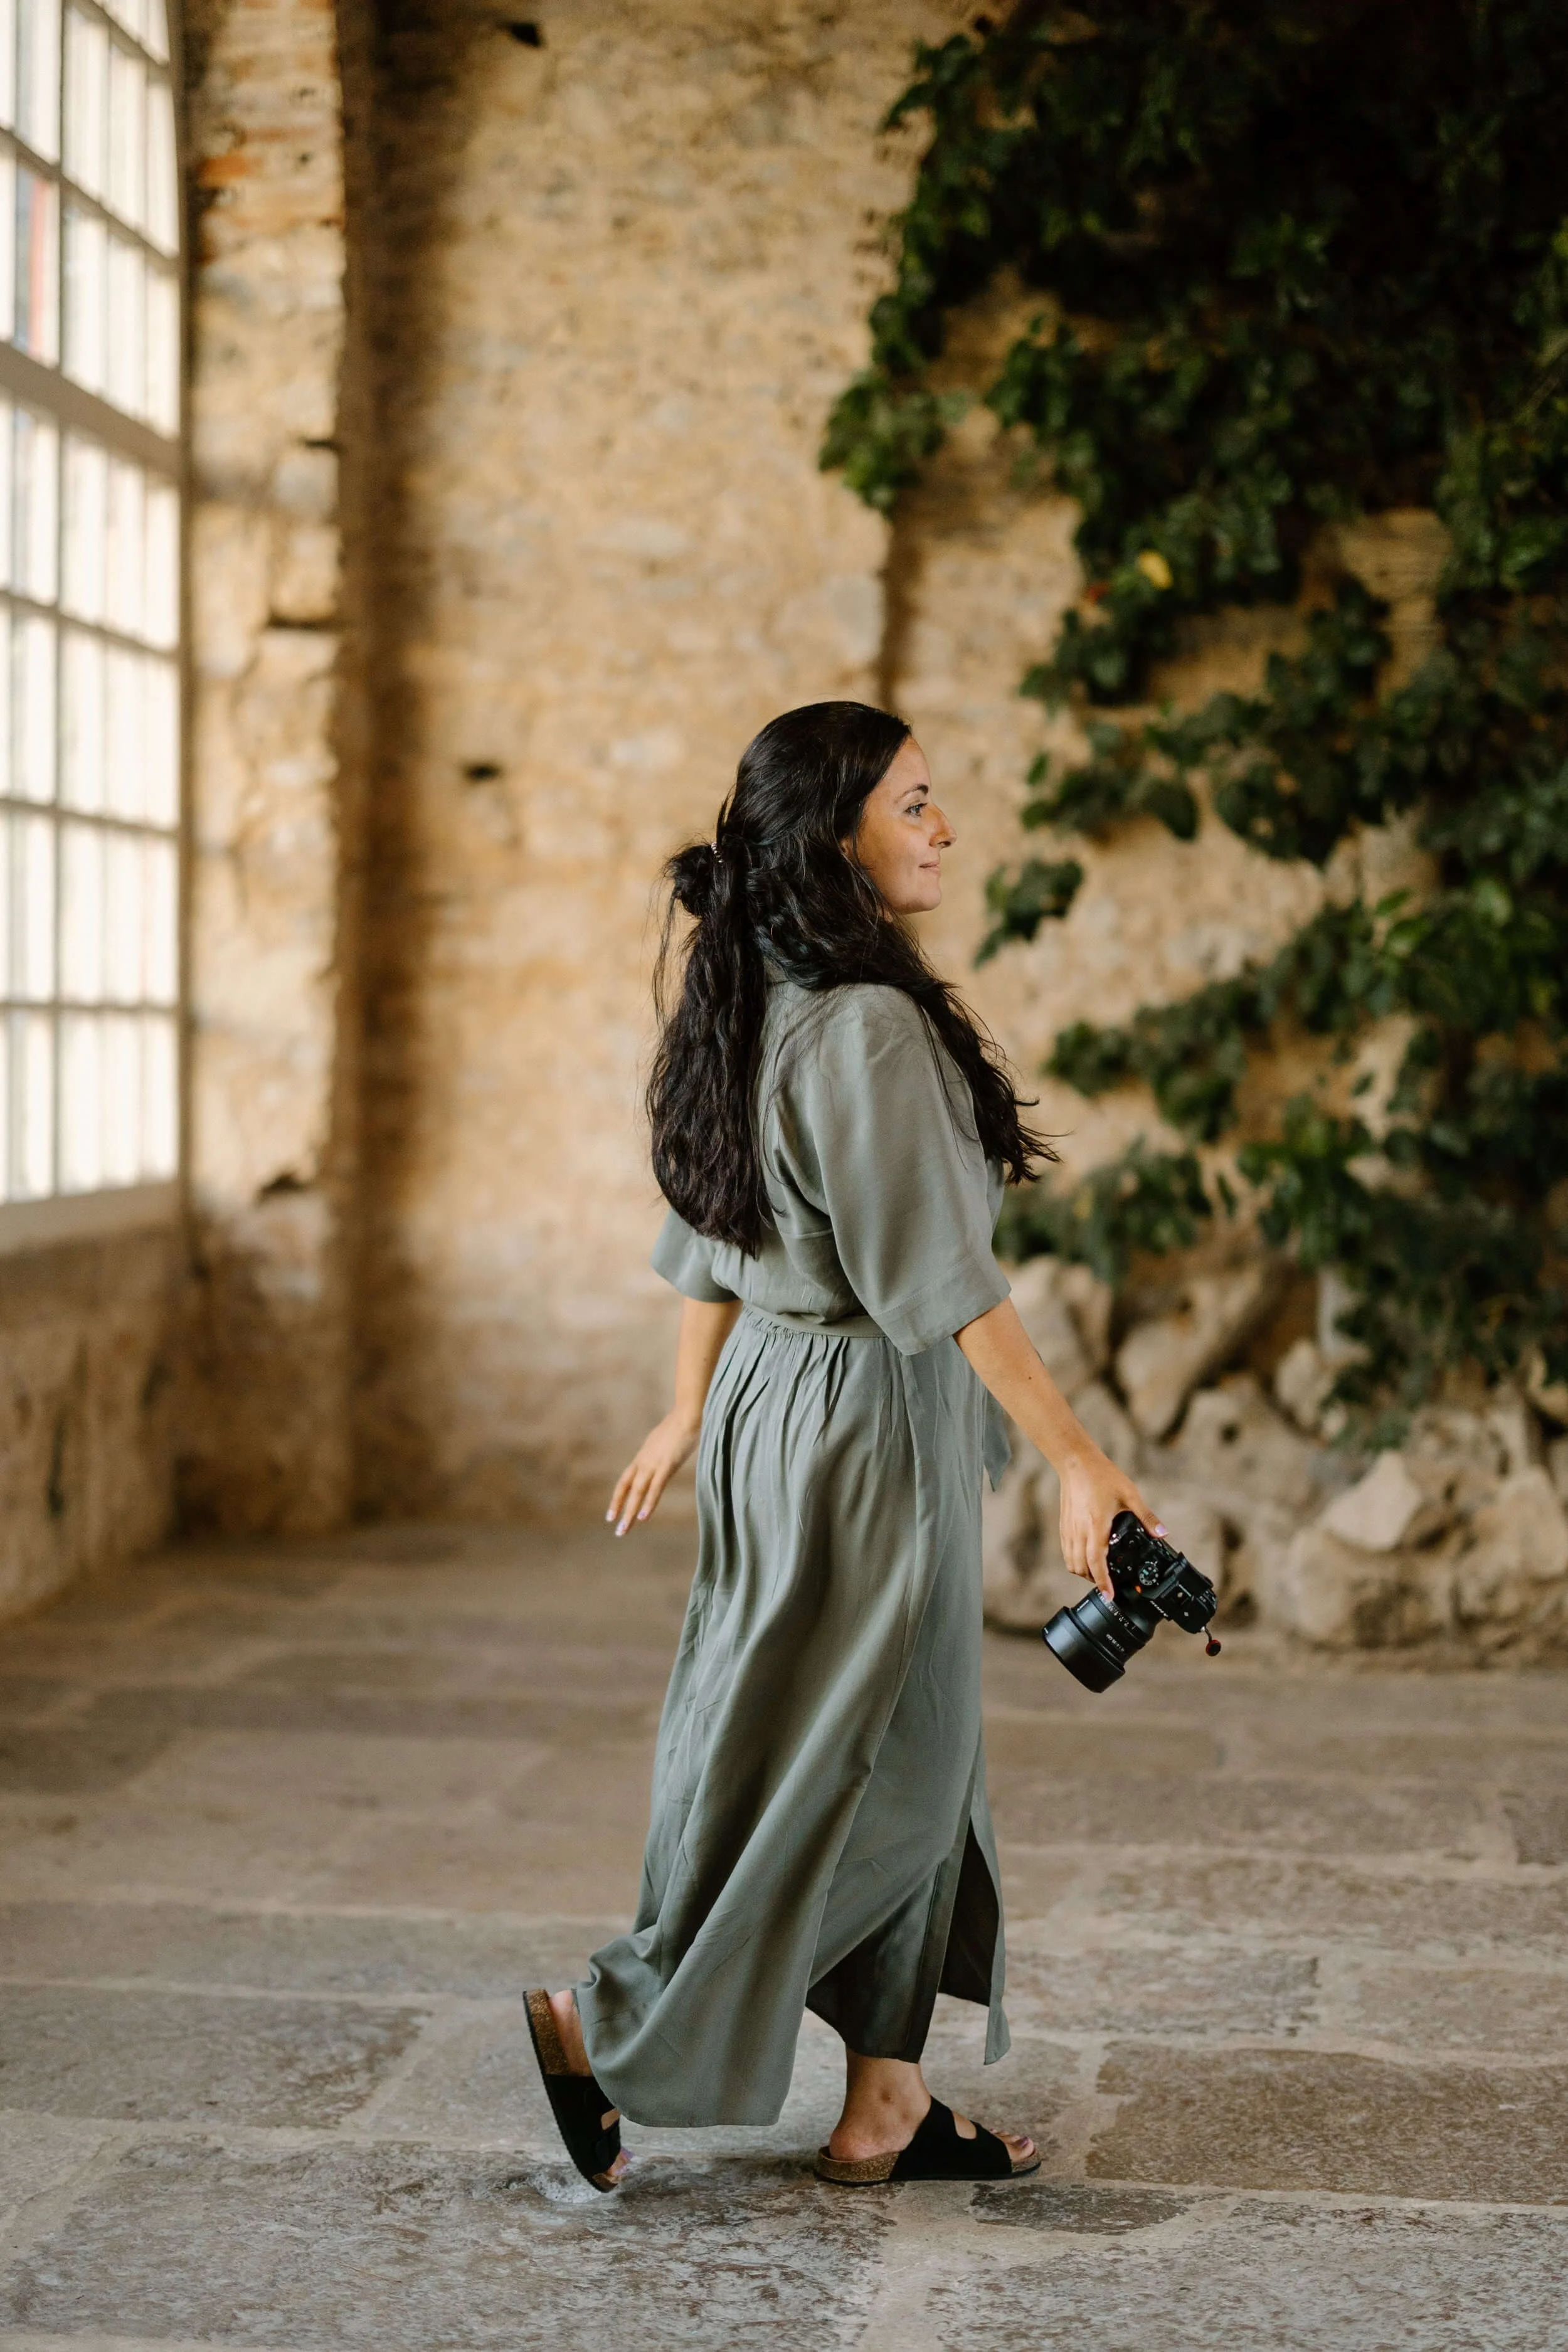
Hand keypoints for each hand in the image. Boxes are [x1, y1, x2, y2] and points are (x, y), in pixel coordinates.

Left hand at [607, 1412, 700, 1535]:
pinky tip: (642, 1517)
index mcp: (643, 1457)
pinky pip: (655, 1487)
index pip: (625, 1481)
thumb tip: (661, 1458)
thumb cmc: (680, 1425)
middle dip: (620, 1509)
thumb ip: (660, 1453)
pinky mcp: (667, 1464)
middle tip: (616, 1530)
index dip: (618, 1497)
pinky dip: (648, 1503)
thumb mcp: (664, 1442)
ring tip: (623, 1530)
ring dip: (629, 1513)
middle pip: (627, 1488)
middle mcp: (644, 1461)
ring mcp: (654, 1463)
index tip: (612, 1513)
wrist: (688, 1413)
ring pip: (637, 1492)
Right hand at [1058, 1448, 1165, 1598]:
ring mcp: (1069, 1529)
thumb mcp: (1130, 1495)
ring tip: (1099, 1573)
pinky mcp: (1063, 1526)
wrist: (1076, 1462)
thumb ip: (1147, 1516)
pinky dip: (1075, 1561)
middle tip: (1110, 1584)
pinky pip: (1066, 1552)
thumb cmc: (1102, 1476)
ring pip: (1071, 1562)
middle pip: (1081, 1568)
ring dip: (1084, 1572)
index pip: (1097, 1562)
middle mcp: (1079, 1531)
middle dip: (1095, 1580)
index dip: (1103, 1582)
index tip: (1109, 1595)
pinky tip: (1087, 1557)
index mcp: (1096, 1525)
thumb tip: (1162, 1533)